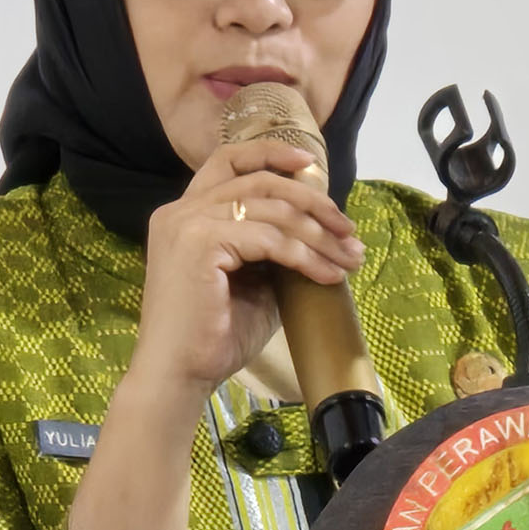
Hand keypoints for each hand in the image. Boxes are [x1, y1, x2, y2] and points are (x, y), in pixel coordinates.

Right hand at [130, 133, 364, 400]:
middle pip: (259, 182)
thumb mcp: (252, 285)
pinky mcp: (199, 243)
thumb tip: (318, 236)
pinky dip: (304, 255)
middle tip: (349, 230)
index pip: (228, 162)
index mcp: (186, 214)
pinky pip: (267, 238)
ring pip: (270, 210)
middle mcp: (181, 210)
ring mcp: (187, 223)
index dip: (270, 154)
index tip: (309, 165)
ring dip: (318, 234)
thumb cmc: (214, 339)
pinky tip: (328, 275)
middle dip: (312, 202)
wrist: (179, 375)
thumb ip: (272, 252)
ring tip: (349, 258)